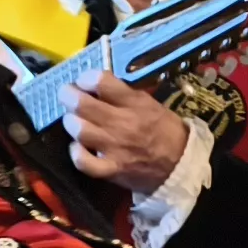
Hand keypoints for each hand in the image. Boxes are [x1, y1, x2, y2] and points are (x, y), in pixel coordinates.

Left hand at [61, 68, 192, 193]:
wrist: (180, 164)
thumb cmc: (164, 130)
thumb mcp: (150, 103)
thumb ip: (124, 94)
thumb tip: (97, 85)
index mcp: (134, 103)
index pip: (101, 81)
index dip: (86, 77)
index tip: (84, 81)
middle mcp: (122, 123)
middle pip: (82, 104)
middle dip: (68, 95)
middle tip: (67, 95)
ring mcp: (115, 147)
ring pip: (79, 130)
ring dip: (71, 122)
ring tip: (74, 120)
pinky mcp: (112, 169)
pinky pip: (83, 162)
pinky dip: (76, 153)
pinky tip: (77, 147)